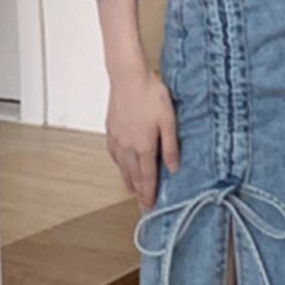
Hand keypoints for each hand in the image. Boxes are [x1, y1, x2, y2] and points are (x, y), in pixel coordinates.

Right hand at [105, 67, 179, 210]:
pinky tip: (122, 167)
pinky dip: (119, 166)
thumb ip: (171, 147)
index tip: (150, 207)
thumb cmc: (151, 95)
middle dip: (139, 193)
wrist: (127, 77)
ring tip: (133, 192)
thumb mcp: (169, 121)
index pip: (147, 178)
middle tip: (143, 205)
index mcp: (144, 147)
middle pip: (133, 176)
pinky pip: (115, 155)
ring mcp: (117, 139)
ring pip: (122, 168)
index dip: (149, 194)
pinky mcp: (110, 131)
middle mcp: (128, 147)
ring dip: (128, 182)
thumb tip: (174, 169)